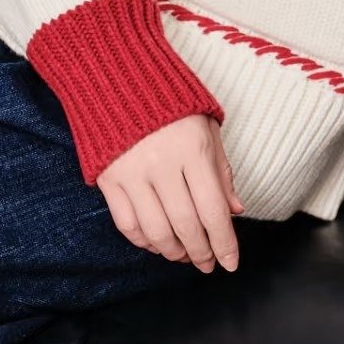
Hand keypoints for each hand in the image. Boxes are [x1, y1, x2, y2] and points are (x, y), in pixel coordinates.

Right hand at [97, 112, 244, 272]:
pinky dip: (143, 241)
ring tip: (183, 255)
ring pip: (156, 231)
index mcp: (192, 149)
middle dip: (201, 252)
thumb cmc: (171, 103)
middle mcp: (162, 164)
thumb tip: (235, 210)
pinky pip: (127, 224)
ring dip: (173, 251)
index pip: (213, 211)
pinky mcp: (108, 179)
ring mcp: (132, 173)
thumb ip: (221, 170)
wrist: (117, 79)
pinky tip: (156, 243)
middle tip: (208, 264)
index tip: (230, 263)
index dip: (224, 243)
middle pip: (186, 226)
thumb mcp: (206, 128)